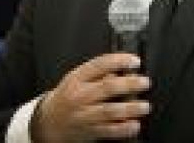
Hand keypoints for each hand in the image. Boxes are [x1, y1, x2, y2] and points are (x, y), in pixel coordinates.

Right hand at [32, 53, 151, 142]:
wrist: (48, 123)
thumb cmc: (68, 96)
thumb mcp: (77, 78)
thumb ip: (98, 72)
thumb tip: (123, 68)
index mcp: (77, 78)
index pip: (100, 65)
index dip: (119, 61)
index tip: (135, 61)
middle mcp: (80, 96)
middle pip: (107, 88)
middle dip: (129, 84)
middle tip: (145, 82)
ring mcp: (83, 115)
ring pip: (109, 111)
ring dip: (130, 109)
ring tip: (145, 106)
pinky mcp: (88, 131)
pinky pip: (108, 130)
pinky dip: (123, 129)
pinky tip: (135, 125)